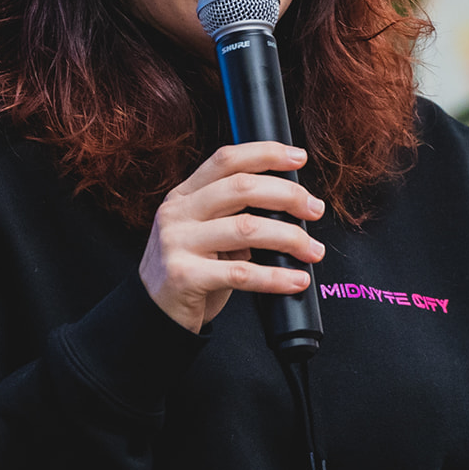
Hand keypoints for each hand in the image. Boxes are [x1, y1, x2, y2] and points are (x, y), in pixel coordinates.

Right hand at [139, 142, 325, 332]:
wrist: (153, 316)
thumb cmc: (189, 271)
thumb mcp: (204, 232)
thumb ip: (233, 213)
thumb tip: (289, 204)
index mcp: (183, 195)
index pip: (226, 160)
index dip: (265, 153)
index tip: (298, 157)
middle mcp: (177, 213)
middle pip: (241, 188)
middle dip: (288, 195)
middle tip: (314, 209)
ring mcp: (177, 243)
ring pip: (247, 229)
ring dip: (290, 238)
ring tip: (312, 251)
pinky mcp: (184, 276)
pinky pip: (242, 273)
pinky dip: (276, 277)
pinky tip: (296, 279)